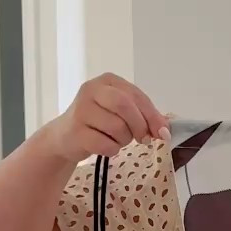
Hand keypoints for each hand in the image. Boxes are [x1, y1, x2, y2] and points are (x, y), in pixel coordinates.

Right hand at [46, 73, 169, 161]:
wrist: (65, 137)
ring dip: (124, 139)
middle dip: (139, 125)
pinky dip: (112, 150)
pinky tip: (104, 145)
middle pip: (124, 106)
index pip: (136, 95)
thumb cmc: (99, 122)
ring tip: (117, 139)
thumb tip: (166, 128)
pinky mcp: (75, 131)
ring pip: (116, 127)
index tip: (163, 132)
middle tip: (143, 138)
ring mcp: (81, 109)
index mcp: (108, 81)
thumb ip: (144, 115)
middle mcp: (92, 90)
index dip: (152, 115)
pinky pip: (105, 144)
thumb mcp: (122, 113)